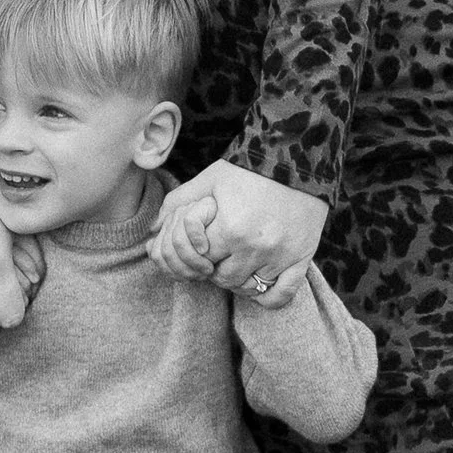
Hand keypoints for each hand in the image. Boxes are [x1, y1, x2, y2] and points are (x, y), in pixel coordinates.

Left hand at [145, 163, 328, 304]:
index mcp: (229, 228)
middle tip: (221, 253)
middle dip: (216, 268)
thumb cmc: (248, 170)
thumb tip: (152, 230)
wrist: (296, 157)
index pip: (200, 261)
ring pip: (248, 288)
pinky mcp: (301, 258)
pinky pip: (281, 295)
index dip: (198, 254)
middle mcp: (254, 246)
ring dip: (238, 280)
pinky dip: (268, 296)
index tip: (204, 244)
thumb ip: (178, 204)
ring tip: (238, 261)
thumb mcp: (209, 180)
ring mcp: (280, 255)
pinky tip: (260, 281)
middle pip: (221, 279)